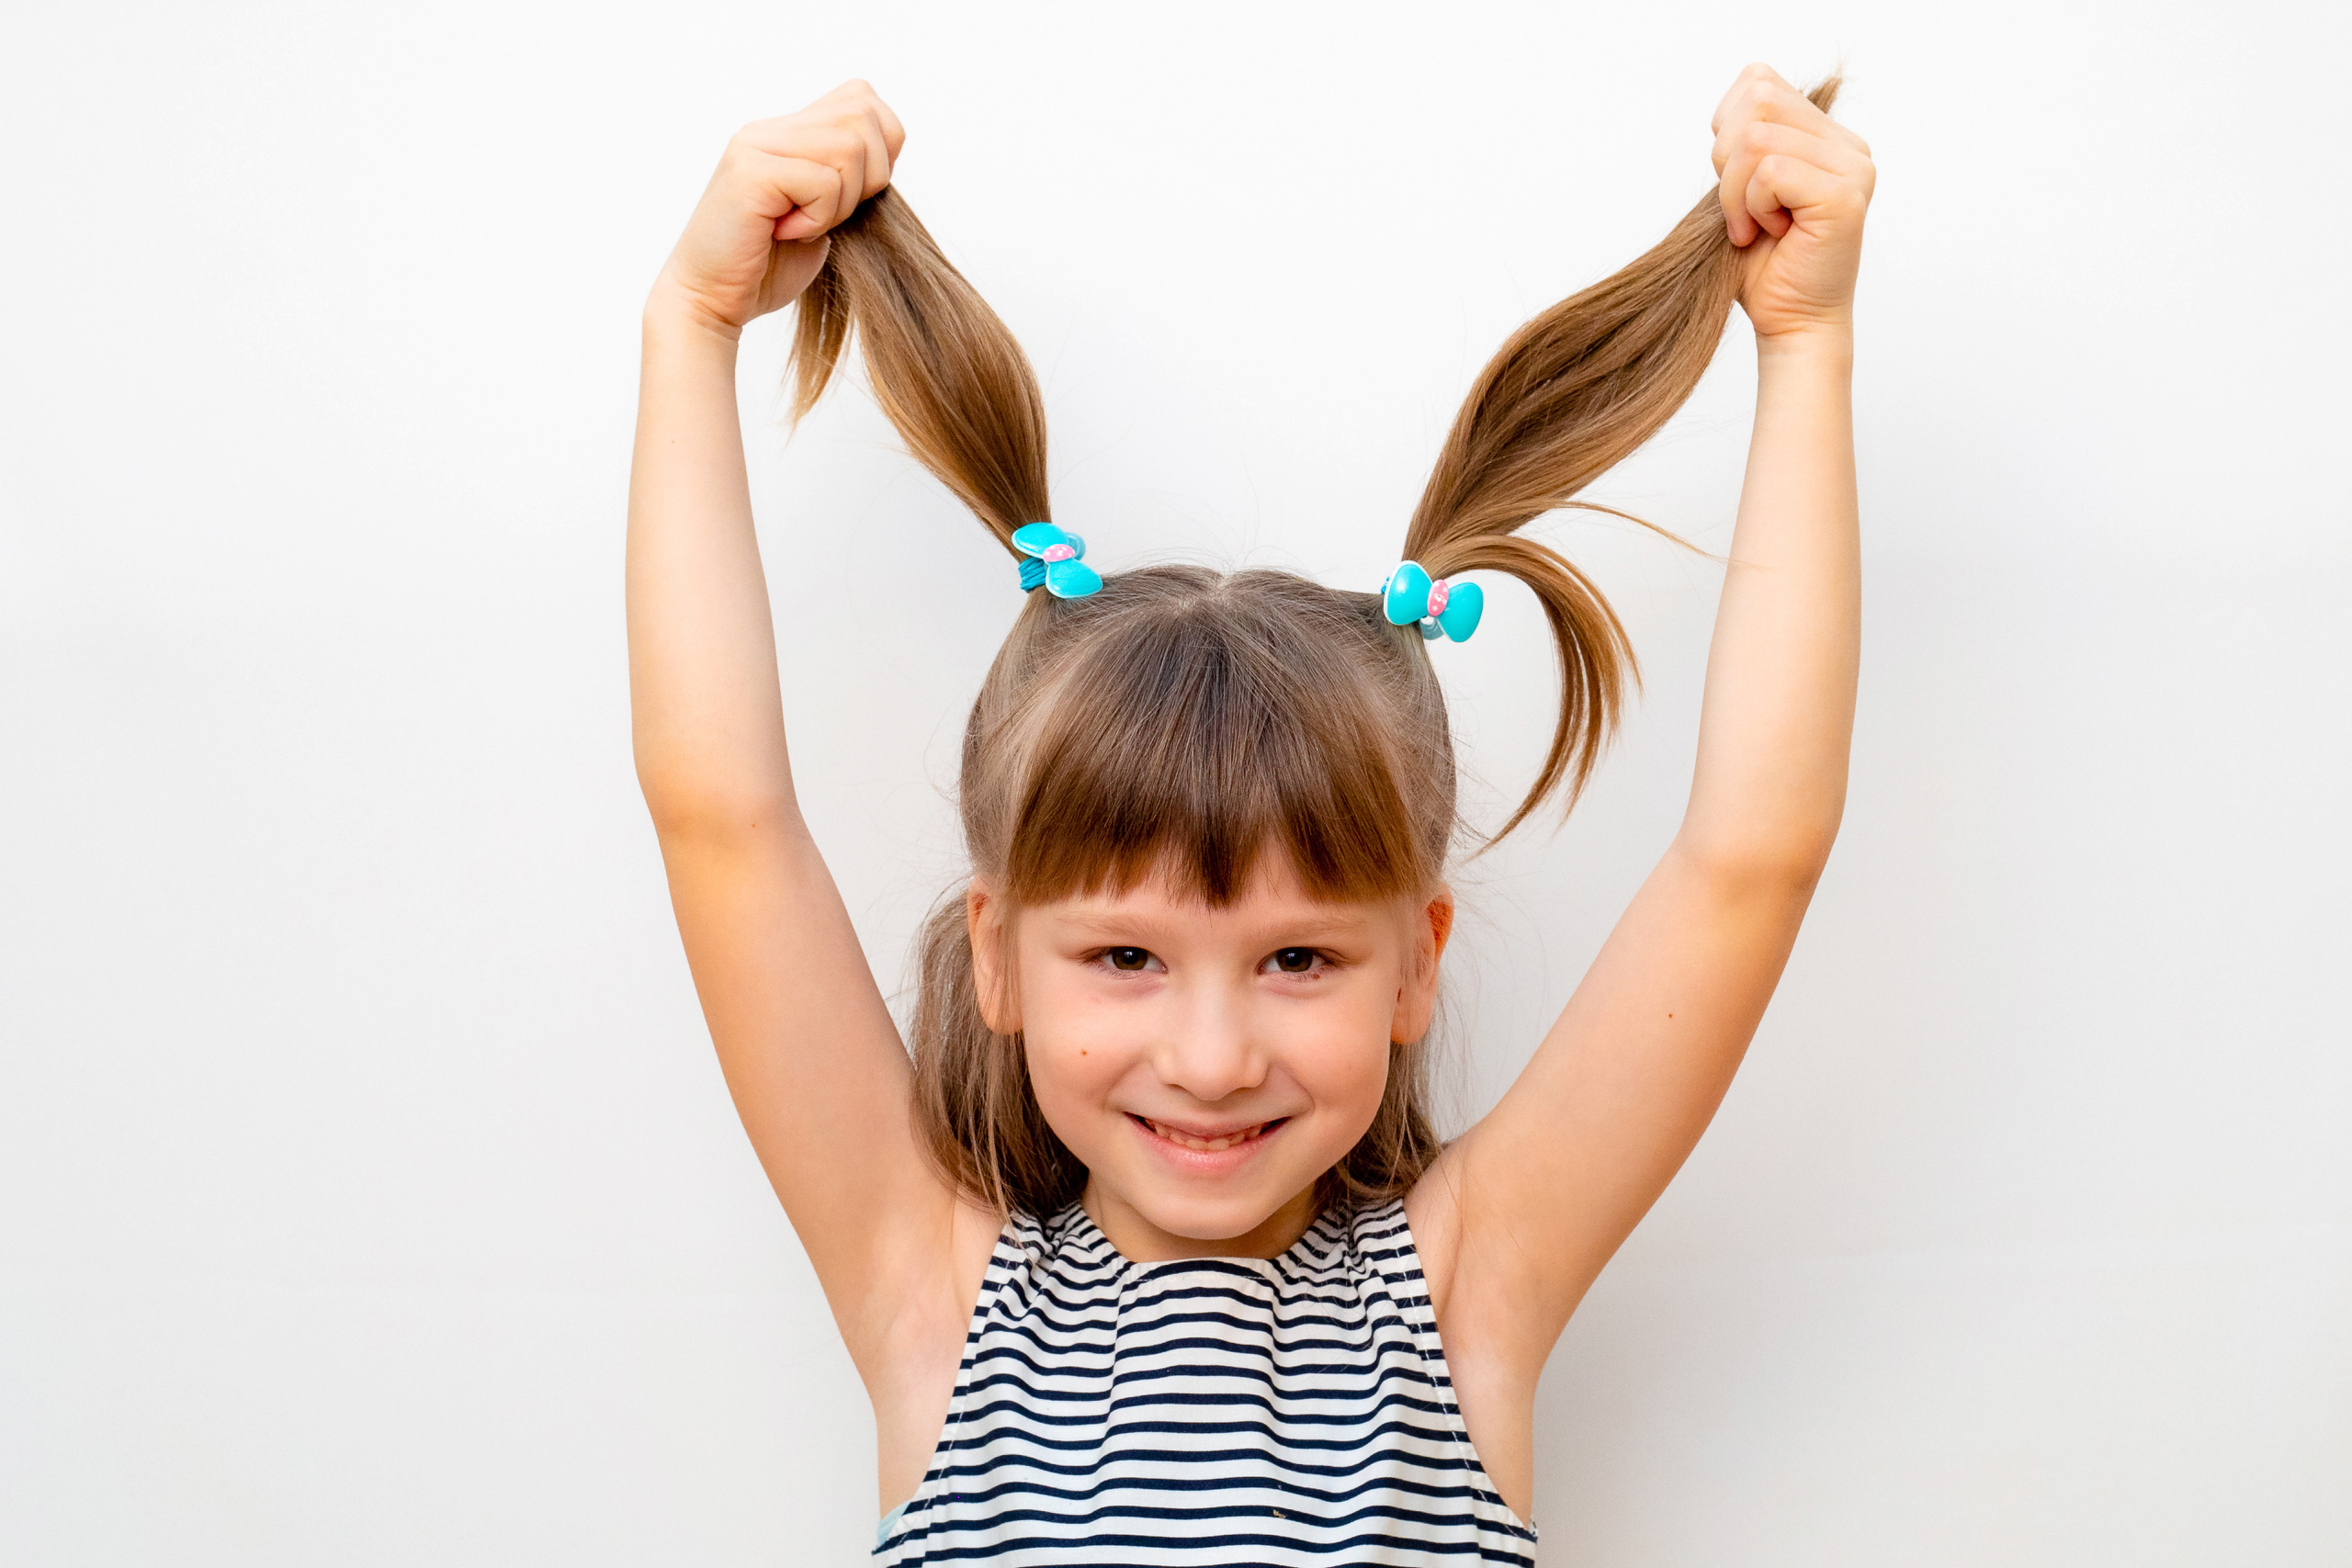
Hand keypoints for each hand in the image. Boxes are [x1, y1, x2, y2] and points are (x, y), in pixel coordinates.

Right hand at [649, 79, 905, 334]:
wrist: (711, 299)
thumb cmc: (767, 267)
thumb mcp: (824, 215)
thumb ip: (848, 178)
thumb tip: (888, 156)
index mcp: (789, 132)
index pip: (862, 98)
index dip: (881, 150)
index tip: (853, 197)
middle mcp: (770, 128)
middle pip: (863, 116)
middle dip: (869, 177)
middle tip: (829, 217)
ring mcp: (757, 144)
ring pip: (849, 147)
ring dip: (841, 203)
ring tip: (803, 227)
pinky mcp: (750, 172)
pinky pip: (823, 182)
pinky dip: (818, 219)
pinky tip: (786, 234)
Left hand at [1709, 64, 1874, 342]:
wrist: (1789, 322)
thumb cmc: (1762, 265)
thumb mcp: (1741, 187)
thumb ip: (1745, 138)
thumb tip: (1731, 107)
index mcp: (1826, 135)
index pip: (1758, 81)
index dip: (1725, 129)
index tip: (1736, 183)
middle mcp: (1848, 145)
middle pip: (1756, 100)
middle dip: (1725, 160)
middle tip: (1741, 209)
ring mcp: (1853, 168)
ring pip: (1755, 138)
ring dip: (1735, 192)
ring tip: (1754, 225)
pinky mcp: (1844, 196)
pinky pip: (1769, 172)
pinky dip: (1752, 208)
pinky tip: (1769, 234)